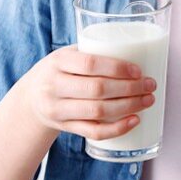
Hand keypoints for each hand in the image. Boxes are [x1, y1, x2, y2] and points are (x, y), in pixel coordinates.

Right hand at [22, 46, 155, 141]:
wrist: (30, 100)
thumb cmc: (58, 72)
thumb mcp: (66, 55)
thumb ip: (91, 51)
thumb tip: (135, 47)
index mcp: (57, 61)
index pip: (90, 64)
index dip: (117, 68)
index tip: (138, 70)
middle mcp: (54, 86)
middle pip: (97, 90)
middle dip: (130, 89)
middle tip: (150, 85)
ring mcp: (58, 110)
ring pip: (98, 112)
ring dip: (129, 107)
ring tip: (147, 100)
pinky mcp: (65, 127)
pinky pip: (94, 132)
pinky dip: (117, 128)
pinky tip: (135, 120)